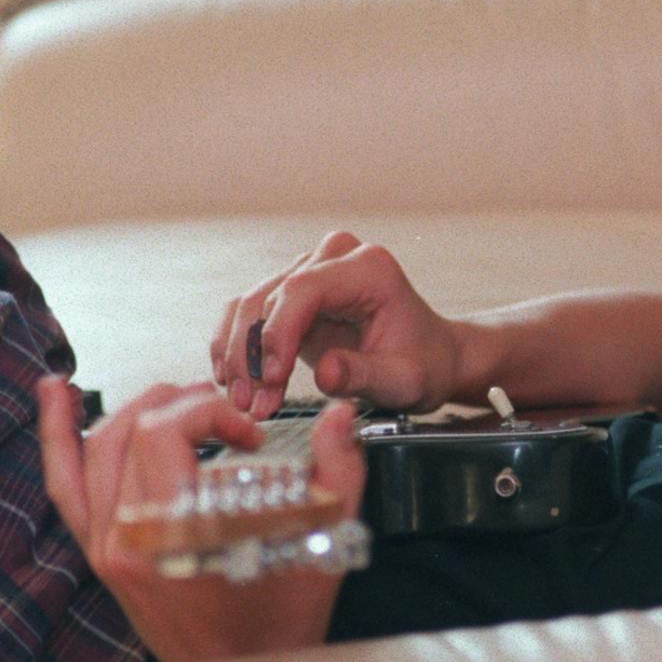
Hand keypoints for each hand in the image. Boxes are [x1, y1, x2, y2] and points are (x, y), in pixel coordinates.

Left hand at [36, 375, 364, 660]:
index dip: (210, 412)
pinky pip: (64, 484)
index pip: (165, 432)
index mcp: (178, 533)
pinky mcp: (99, 554)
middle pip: (131, 431)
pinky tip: (56, 395)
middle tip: (219, 408)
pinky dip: (56, 435)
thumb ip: (338, 473)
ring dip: (130, 407)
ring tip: (167, 392)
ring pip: (93, 448)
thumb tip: (340, 415)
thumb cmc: (278, 622)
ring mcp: (106, 548)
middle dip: (180, 402)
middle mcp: (130, 540)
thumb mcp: (323, 545)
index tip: (245, 432)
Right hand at [211, 231, 461, 419]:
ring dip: (240, 356)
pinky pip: (248, 312)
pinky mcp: (292, 292)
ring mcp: (310, 271)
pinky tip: (233, 380)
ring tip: (246, 401)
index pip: (304, 289)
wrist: (428, 358)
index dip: (278, 333)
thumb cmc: (423, 363)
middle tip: (254, 403)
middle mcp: (335, 258)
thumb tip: (325, 373)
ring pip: (251, 305)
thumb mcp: (403, 379)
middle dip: (255, 355)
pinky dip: (235, 347)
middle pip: (271, 297)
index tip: (272, 378)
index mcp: (368, 268)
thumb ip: (364, 374)